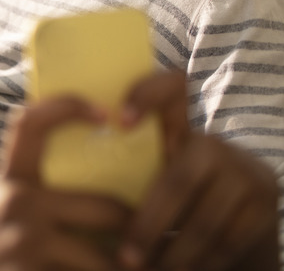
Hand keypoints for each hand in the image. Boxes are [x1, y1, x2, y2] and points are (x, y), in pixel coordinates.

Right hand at [0, 98, 131, 270]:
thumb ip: (30, 196)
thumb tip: (91, 187)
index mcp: (8, 182)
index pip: (29, 123)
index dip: (66, 105)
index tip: (102, 111)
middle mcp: (17, 205)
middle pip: (106, 206)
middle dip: (133, 228)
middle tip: (143, 238)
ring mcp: (26, 243)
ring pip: (105, 258)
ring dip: (116, 268)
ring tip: (124, 266)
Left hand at [119, 72, 278, 270]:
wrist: (242, 235)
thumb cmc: (175, 208)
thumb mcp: (155, 181)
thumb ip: (129, 170)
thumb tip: (76, 186)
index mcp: (179, 129)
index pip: (171, 87)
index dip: (147, 93)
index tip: (121, 122)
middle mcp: (214, 143)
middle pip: (176, 182)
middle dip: (146, 226)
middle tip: (124, 257)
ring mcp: (246, 171)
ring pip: (201, 222)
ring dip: (171, 256)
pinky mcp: (266, 202)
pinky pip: (226, 242)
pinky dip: (198, 265)